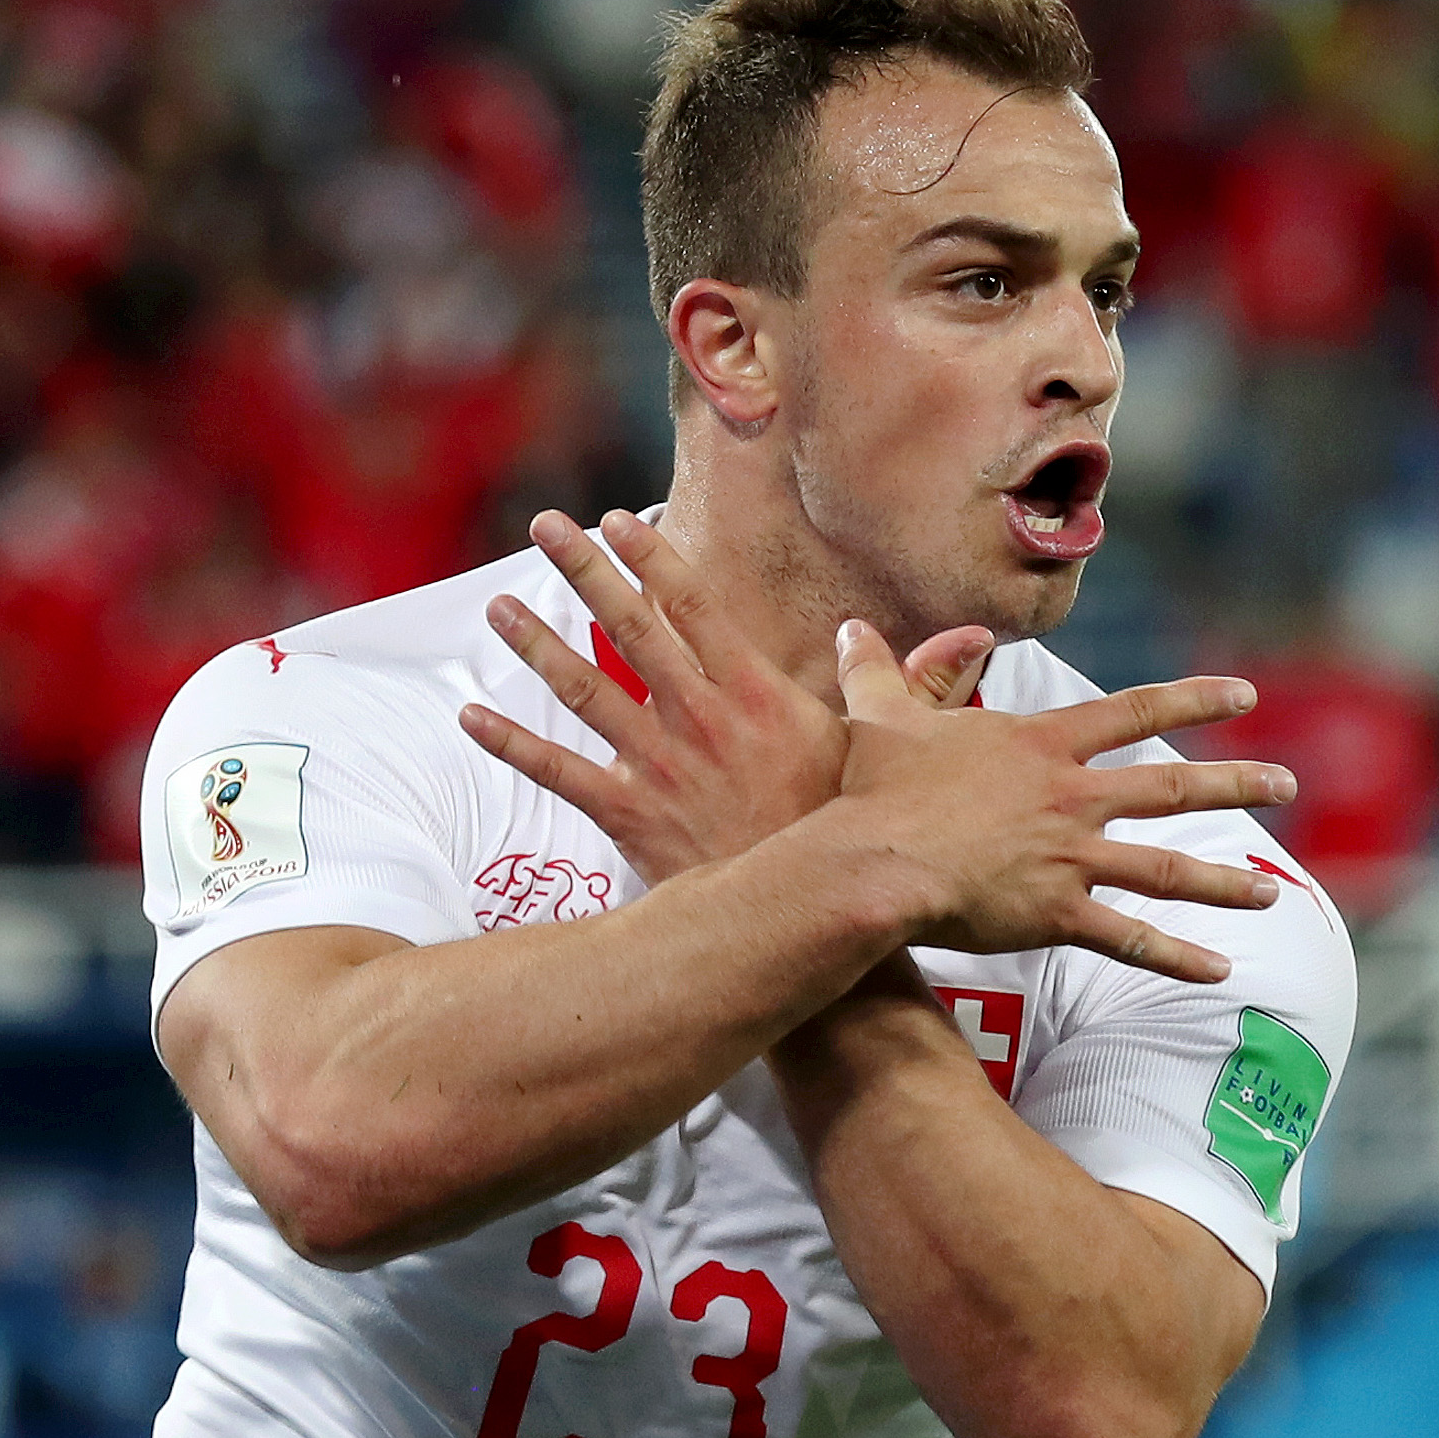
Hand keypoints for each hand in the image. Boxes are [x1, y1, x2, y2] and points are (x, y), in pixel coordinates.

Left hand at [459, 510, 992, 882]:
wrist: (817, 918)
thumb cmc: (852, 836)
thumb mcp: (888, 753)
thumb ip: (916, 688)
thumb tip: (969, 639)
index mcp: (756, 692)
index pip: (694, 605)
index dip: (652, 557)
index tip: (616, 518)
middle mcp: (700, 717)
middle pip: (630, 627)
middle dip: (584, 571)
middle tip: (546, 527)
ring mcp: (660, 765)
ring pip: (584, 688)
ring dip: (536, 643)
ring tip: (498, 603)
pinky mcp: (630, 817)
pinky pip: (559, 773)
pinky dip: (511, 745)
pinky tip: (469, 717)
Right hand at [830, 621, 1295, 982]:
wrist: (876, 862)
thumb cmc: (875, 790)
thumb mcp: (879, 716)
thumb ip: (880, 669)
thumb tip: (851, 627)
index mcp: (1041, 746)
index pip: (1132, 712)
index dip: (1191, 699)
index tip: (1244, 695)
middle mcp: (1072, 797)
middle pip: (1170, 786)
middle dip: (1235, 783)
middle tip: (1286, 783)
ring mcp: (1070, 857)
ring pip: (1165, 867)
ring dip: (1223, 880)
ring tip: (1271, 895)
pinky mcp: (1056, 914)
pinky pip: (1128, 939)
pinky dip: (1176, 957)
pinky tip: (1219, 972)